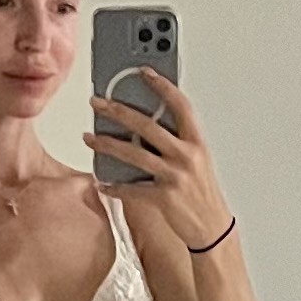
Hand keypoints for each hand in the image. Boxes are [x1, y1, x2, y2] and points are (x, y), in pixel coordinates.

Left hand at [84, 70, 233, 251]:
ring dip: (107, 144)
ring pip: (134, 154)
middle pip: (147, 126)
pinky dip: (114, 186)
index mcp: (196, 143)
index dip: (162, 86)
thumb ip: (176, 142)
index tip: (143, 72)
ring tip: (89, 137)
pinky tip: (102, 182)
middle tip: (97, 102)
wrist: (212, 227)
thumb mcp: (196, 161)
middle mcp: (186, 156)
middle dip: (118, 111)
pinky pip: (131, 189)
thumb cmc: (202, 193)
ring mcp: (174, 177)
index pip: (180, 105)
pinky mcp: (164, 198)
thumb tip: (145, 127)